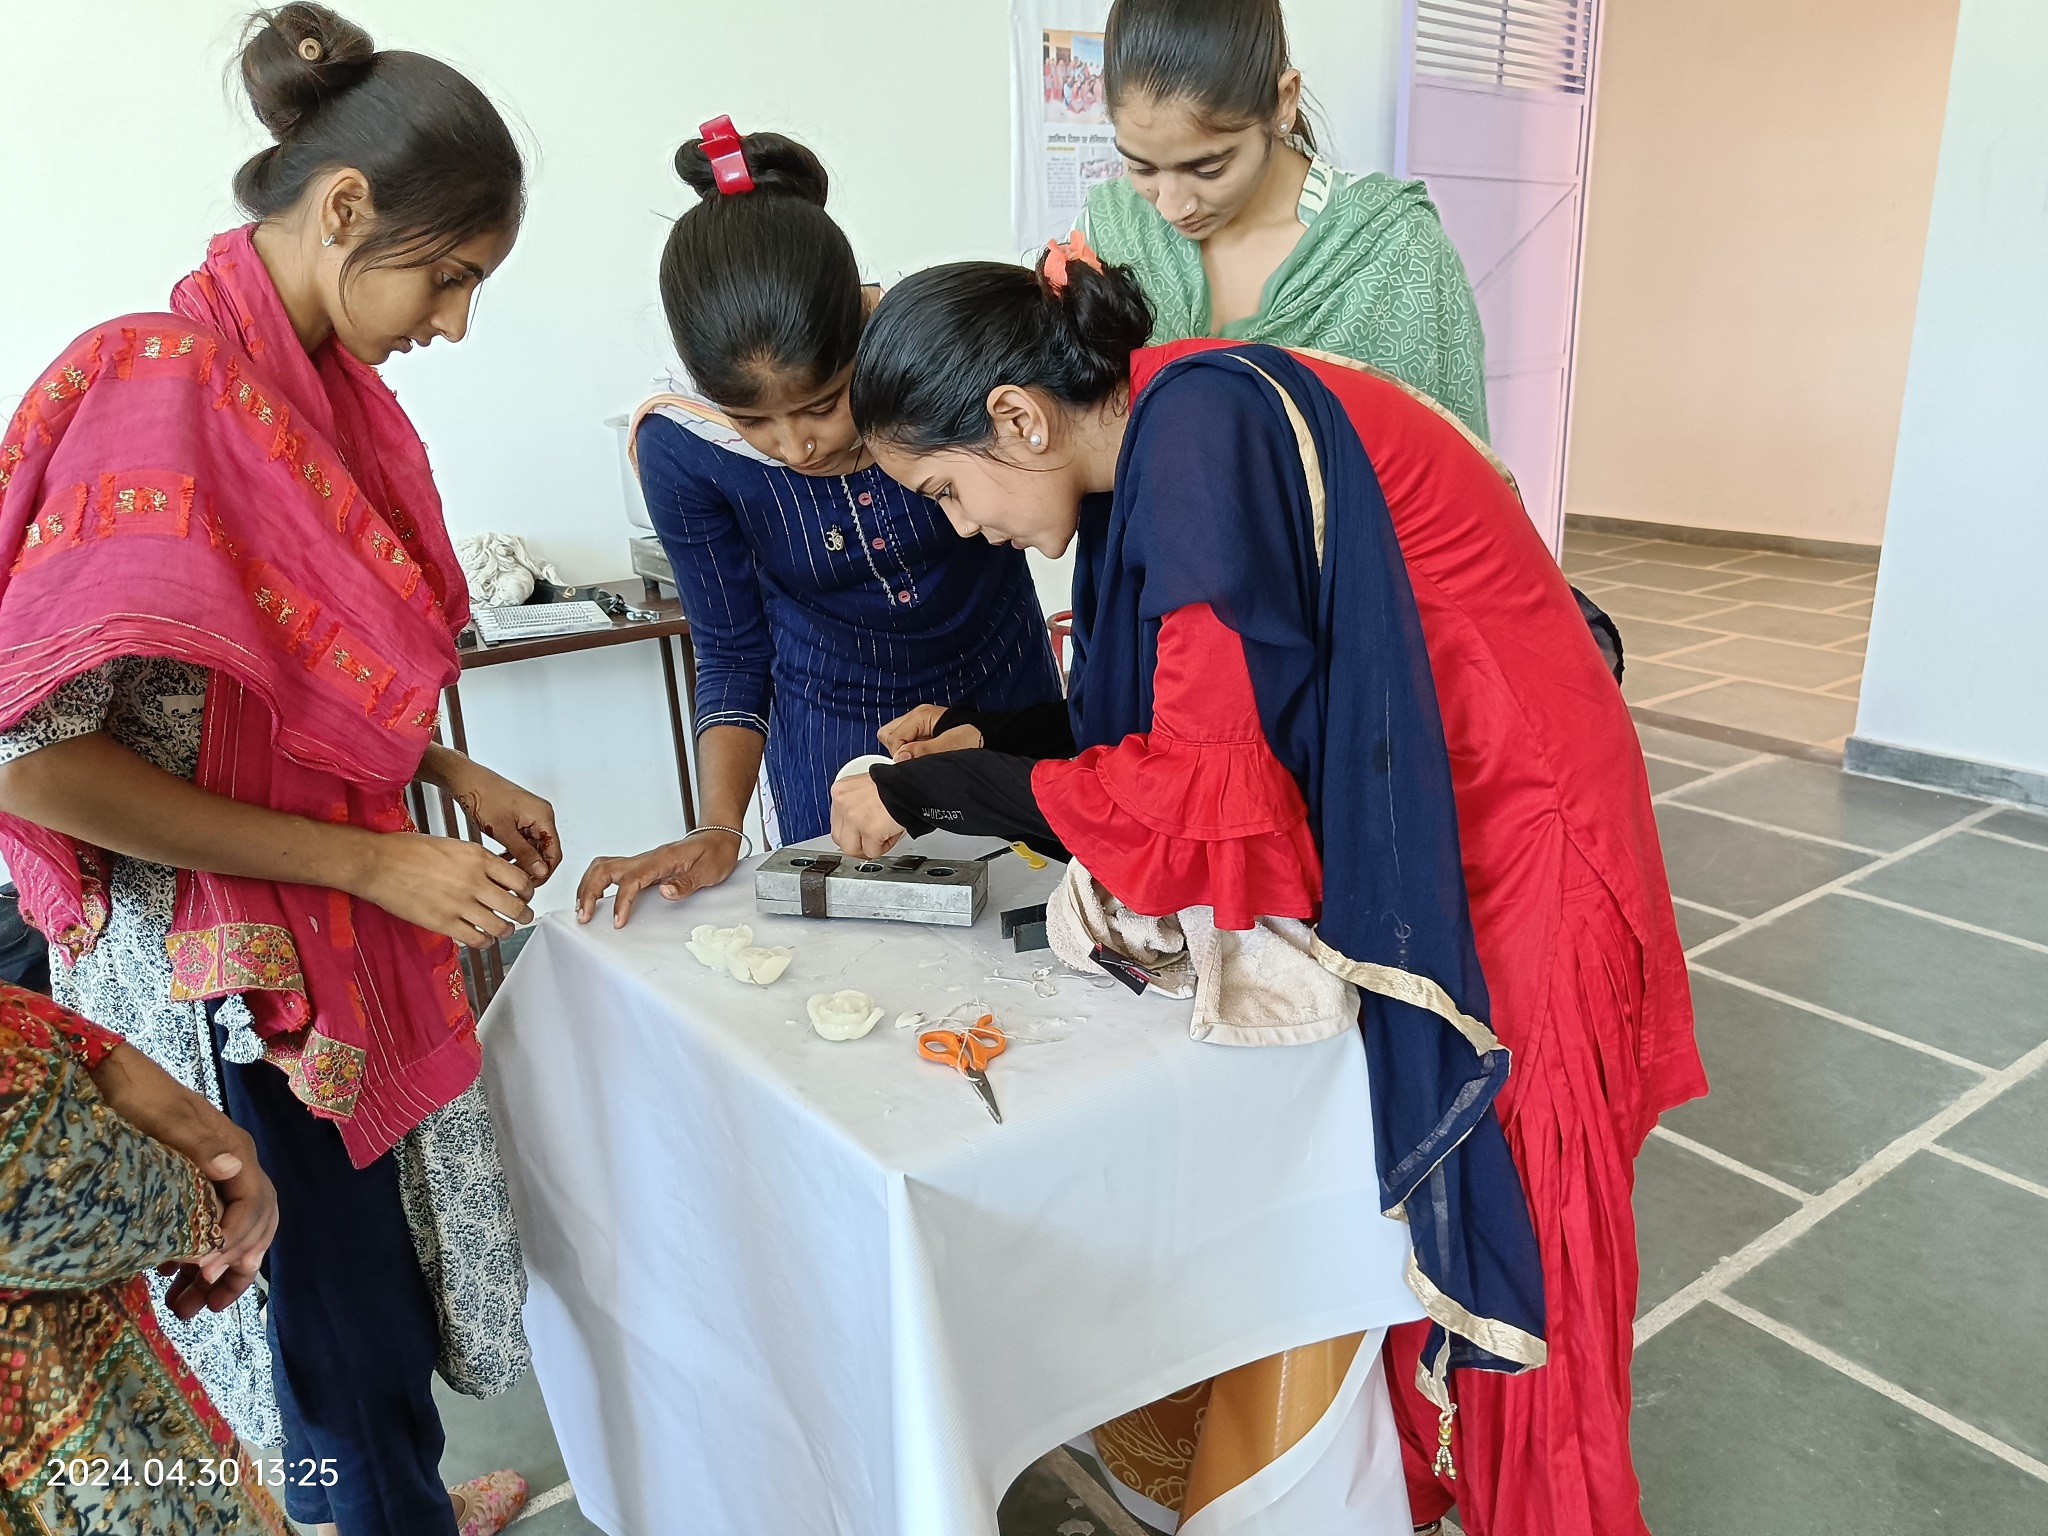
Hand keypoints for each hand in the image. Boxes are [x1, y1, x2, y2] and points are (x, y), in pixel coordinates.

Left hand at [88, 1045, 276, 1316]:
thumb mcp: (164, 1117)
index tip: (208, 1268)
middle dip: (235, 1269)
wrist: (112, 1074)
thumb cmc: (137, 1094)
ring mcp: (216, 1177)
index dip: (235, 1238)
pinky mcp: (195, 1185)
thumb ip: (200, 1144)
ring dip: (218, 1273)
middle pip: (255, 1225)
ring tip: (191, 1309)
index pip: (254, 1201)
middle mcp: (233, 1166)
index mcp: (234, 1150)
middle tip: (205, 1306)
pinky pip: (210, 1229)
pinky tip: (174, 1278)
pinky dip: (198, 1258)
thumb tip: (232, 1169)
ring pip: (235, 1233)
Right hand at [357, 833, 534, 947]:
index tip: (526, 894)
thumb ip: (477, 861)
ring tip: (505, 929)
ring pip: (500, 926)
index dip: (528, 891)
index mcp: (478, 857)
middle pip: (516, 906)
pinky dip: (485, 941)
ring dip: (507, 930)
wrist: (377, 863)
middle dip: (524, 914)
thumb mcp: (453, 845)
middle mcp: (473, 880)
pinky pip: (476, 939)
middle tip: (524, 916)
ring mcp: (459, 903)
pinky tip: (483, 938)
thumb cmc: (408, 851)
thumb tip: (495, 875)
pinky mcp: (443, 922)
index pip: (521, 879)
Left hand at [432, 754, 561, 885]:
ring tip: (508, 872)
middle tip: (516, 880)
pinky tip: (504, 858)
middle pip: (546, 850)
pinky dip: (518, 851)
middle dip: (532, 867)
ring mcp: (532, 815)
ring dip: (523, 860)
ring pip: (535, 846)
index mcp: (543, 816)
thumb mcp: (503, 831)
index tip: (530, 884)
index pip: (554, 853)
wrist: (467, 779)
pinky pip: (526, 839)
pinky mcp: (522, 816)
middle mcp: (542, 814)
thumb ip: (524, 853)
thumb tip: (540, 871)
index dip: (544, 872)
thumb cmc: (483, 796)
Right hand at [576, 832, 741, 927]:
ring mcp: (642, 861)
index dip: (621, 901)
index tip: (617, 921)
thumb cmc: (715, 852)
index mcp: (662, 859)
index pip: (632, 879)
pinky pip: (611, 872)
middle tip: (583, 916)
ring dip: (588, 886)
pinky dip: (596, 884)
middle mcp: (646, 858)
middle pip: (605, 868)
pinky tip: (594, 898)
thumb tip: (664, 892)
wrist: (718, 837)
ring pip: (603, 867)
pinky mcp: (641, 867)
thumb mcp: (709, 870)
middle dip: (589, 891)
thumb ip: (686, 883)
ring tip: (582, 909)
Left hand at [830, 773, 906, 857]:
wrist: (910, 785)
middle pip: (839, 837)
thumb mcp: (866, 786)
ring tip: (879, 841)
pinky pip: (872, 851)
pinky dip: (882, 848)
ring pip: (850, 848)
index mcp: (841, 791)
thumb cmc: (894, 784)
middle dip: (855, 843)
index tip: (859, 831)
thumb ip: (857, 803)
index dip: (850, 829)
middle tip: (868, 842)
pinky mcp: (869, 831)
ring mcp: (854, 818)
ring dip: (866, 848)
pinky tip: (890, 836)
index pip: (836, 820)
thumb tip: (857, 822)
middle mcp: (843, 804)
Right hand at [878, 704, 982, 761]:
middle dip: (897, 750)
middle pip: (888, 735)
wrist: (992, 735)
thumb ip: (924, 751)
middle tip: (915, 759)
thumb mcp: (952, 746)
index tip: (913, 764)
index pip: (893, 737)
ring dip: (903, 751)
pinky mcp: (923, 734)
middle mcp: (916, 717)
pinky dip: (910, 752)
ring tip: (922, 758)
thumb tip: (900, 757)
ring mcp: (919, 725)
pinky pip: (906, 743)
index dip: (900, 754)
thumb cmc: (977, 737)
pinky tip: (924, 757)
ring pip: (894, 739)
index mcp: (920, 715)